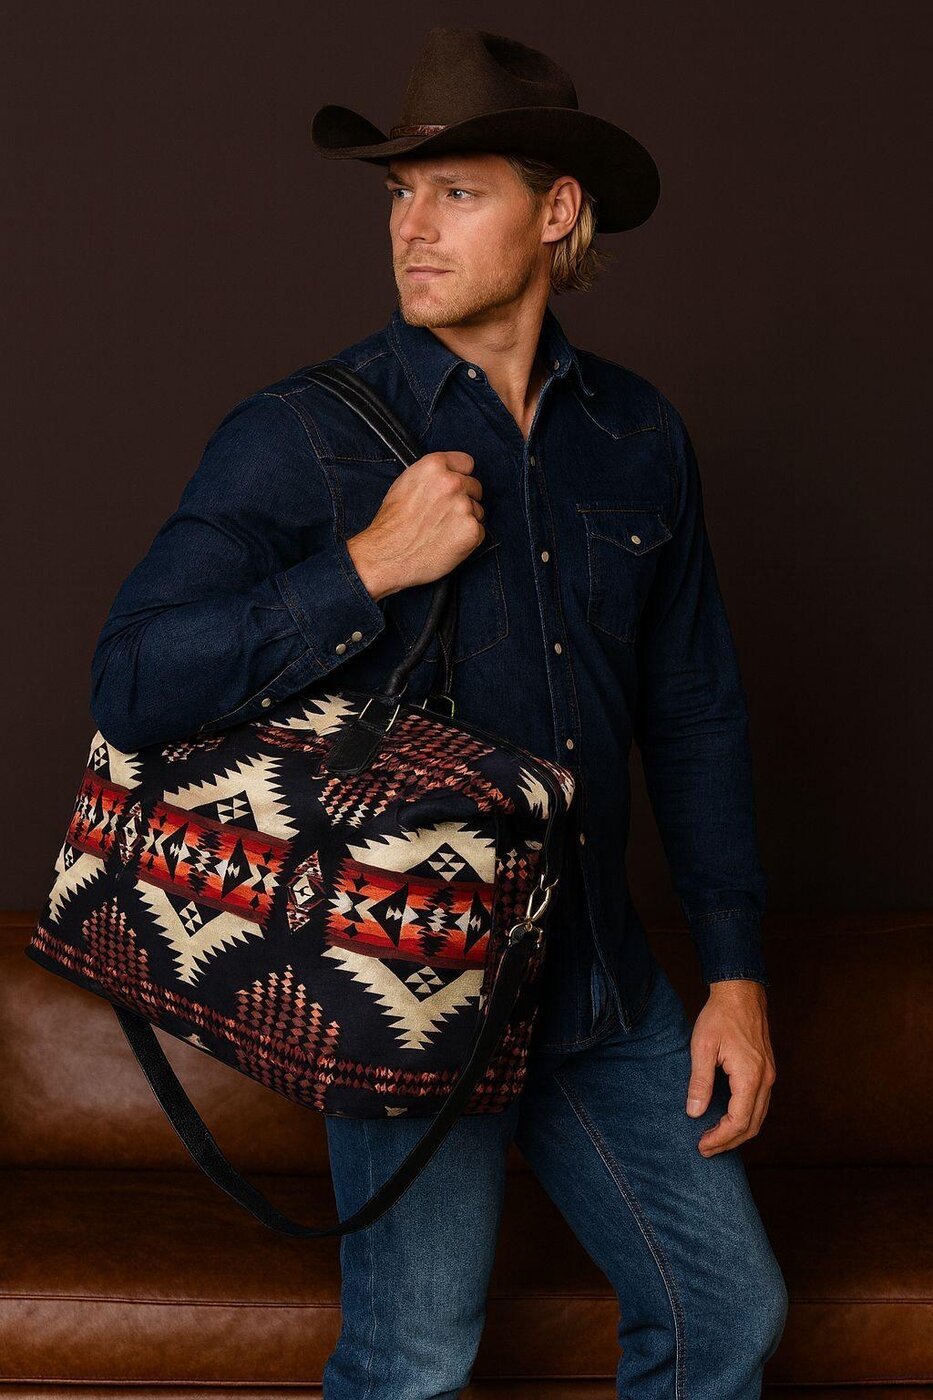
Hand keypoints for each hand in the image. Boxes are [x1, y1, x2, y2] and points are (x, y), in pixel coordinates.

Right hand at [347, 450, 484, 600]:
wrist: (386, 556)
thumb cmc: (391, 524)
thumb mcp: (404, 484)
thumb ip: (431, 477)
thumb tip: (447, 477)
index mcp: (434, 466)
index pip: (466, 463)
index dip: (460, 476)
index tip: (454, 488)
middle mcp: (452, 482)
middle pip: (475, 487)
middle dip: (464, 499)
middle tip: (445, 515)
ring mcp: (464, 506)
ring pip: (478, 511)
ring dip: (466, 521)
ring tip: (442, 532)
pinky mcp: (471, 530)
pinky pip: (479, 532)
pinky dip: (468, 540)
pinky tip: (448, 544)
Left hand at [686, 979, 775, 1155]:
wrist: (740, 992)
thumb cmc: (720, 1016)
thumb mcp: (702, 1047)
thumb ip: (700, 1082)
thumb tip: (694, 1113)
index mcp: (750, 1077)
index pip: (738, 1122)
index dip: (720, 1139)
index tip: (701, 1146)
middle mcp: (765, 1080)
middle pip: (752, 1125)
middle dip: (729, 1142)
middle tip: (705, 1149)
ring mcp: (769, 1075)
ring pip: (758, 1116)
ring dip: (738, 1132)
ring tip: (714, 1139)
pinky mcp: (766, 1070)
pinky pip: (760, 1104)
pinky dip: (745, 1118)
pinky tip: (727, 1119)